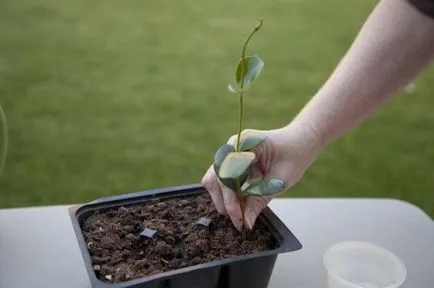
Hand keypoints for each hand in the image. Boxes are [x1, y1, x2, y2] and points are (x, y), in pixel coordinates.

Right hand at [201, 126, 321, 230]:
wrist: (300, 144)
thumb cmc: (294, 155)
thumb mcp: (280, 181)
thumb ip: (260, 200)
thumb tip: (246, 222)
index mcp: (243, 143)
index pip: (227, 175)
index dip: (230, 199)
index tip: (239, 219)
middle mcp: (232, 147)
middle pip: (214, 178)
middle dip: (224, 202)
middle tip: (238, 221)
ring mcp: (230, 155)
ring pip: (214, 181)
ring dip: (224, 200)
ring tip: (239, 216)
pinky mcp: (232, 163)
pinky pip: (222, 181)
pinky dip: (229, 196)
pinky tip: (241, 207)